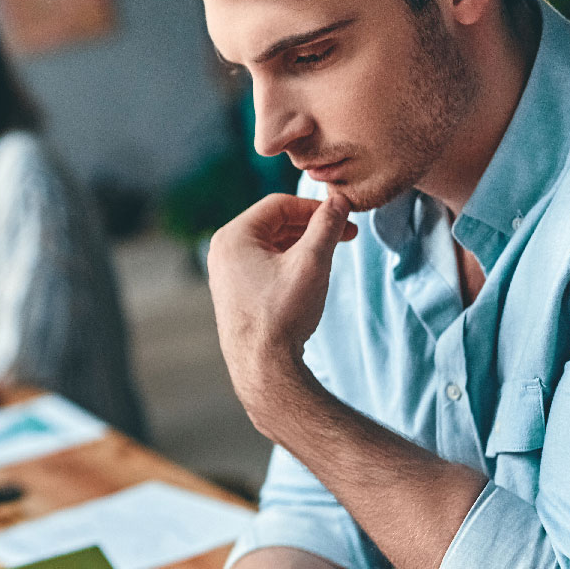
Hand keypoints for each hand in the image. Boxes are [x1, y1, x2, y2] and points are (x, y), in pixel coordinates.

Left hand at [206, 192, 355, 427]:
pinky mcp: (235, 294)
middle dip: (312, 227)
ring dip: (303, 245)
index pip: (279, 205)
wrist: (264, 368)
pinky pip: (265, 265)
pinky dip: (290, 263)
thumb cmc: (283, 314)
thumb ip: (327, 225)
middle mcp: (223, 252)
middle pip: (274, 224)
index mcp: (233, 237)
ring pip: (271, 245)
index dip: (315, 208)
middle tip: (346, 235)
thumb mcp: (311, 262)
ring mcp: (227, 275)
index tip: (343, 217)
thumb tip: (339, 201)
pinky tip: (311, 276)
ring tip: (332, 254)